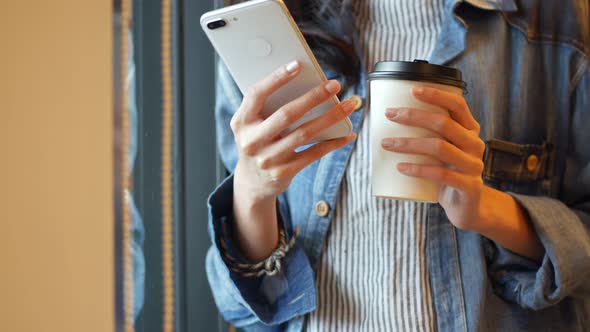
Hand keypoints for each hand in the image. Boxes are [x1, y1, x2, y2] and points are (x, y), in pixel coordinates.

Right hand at [231, 60, 355, 260]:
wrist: (252, 182)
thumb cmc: (258, 142)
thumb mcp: (253, 125)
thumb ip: (268, 106)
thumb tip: (306, 83)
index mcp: (241, 122)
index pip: (257, 94)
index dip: (276, 78)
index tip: (298, 65)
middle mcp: (252, 141)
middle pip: (287, 114)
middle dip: (314, 97)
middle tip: (335, 84)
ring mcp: (267, 159)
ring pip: (304, 133)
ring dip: (330, 117)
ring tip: (349, 105)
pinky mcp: (283, 173)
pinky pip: (313, 154)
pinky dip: (332, 143)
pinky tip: (347, 134)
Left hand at [380, 86, 485, 230]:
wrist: (467, 207)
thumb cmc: (447, 173)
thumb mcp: (442, 151)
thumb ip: (427, 135)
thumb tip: (389, 120)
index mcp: (469, 130)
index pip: (457, 105)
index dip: (436, 95)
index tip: (412, 90)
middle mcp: (475, 144)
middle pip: (444, 124)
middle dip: (413, 116)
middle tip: (389, 115)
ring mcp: (473, 166)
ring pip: (439, 148)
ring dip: (409, 143)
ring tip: (386, 143)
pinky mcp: (468, 186)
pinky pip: (441, 175)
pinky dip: (418, 169)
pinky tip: (400, 167)